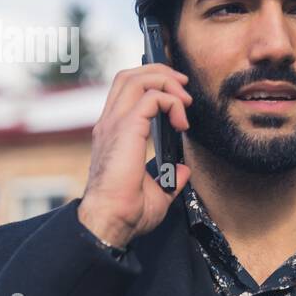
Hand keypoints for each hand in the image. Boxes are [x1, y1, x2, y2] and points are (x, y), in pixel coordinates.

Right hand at [77, 63, 193, 247]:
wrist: (111, 222)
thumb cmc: (126, 212)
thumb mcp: (156, 192)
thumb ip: (169, 178)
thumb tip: (182, 171)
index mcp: (113, 134)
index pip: (126, 91)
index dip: (151, 83)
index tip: (177, 96)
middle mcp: (110, 124)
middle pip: (129, 76)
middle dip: (160, 73)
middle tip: (184, 87)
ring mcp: (114, 124)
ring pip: (137, 78)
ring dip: (166, 83)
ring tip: (185, 101)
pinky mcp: (126, 129)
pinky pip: (152, 97)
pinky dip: (171, 102)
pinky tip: (182, 124)